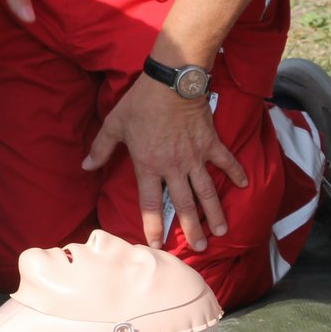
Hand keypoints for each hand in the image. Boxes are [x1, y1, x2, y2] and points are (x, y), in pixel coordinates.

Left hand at [83, 74, 248, 251]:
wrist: (170, 83)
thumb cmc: (139, 104)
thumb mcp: (114, 125)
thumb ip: (101, 149)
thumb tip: (85, 166)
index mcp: (149, 165)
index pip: (151, 203)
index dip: (153, 225)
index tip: (156, 244)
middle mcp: (174, 167)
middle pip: (185, 205)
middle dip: (192, 229)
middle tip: (200, 248)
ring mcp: (195, 157)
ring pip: (207, 192)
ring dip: (215, 213)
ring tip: (222, 232)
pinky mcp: (211, 144)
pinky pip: (226, 161)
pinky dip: (236, 172)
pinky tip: (245, 185)